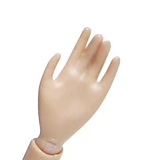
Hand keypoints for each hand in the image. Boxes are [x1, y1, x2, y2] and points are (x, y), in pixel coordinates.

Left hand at [38, 28, 120, 145]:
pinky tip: (115, 59)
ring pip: (98, 65)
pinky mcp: (98, 95)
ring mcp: (89, 85)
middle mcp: (80, 77)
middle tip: (98, 35)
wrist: (54, 130)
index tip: (87, 29)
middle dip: (94, 46)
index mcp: (67, 73)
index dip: (82, 41)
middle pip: (89, 57)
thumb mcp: (45, 85)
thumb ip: (50, 68)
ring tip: (106, 42)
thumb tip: (59, 53)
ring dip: (103, 54)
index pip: (77, 53)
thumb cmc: (46, 109)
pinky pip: (107, 80)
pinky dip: (112, 70)